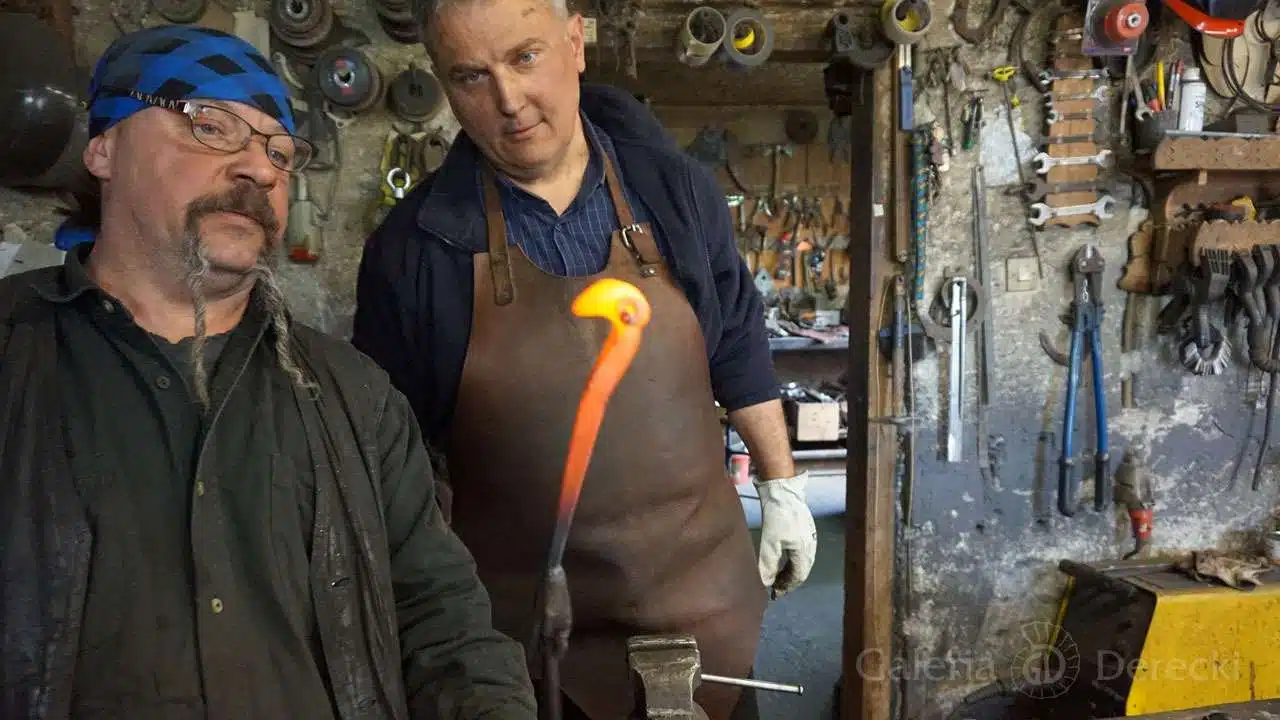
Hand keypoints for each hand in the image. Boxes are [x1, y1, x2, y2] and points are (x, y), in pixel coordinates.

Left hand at [754, 471, 817, 597]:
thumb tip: (766, 584)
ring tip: (777, 575)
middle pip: (802, 569)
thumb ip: (768, 564)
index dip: (787, 586)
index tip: (775, 593)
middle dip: (789, 580)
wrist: (783, 489)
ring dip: (790, 570)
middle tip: (775, 587)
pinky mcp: (806, 528)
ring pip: (802, 560)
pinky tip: (782, 558)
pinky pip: (801, 550)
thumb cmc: (777, 515)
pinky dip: (792, 559)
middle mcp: (811, 545)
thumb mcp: (769, 542)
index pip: (798, 576)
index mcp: (804, 551)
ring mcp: (810, 536)